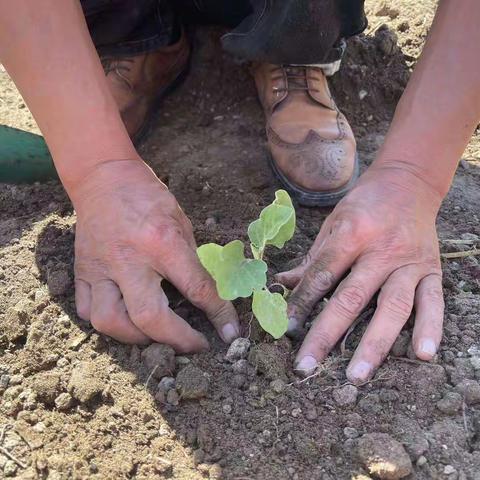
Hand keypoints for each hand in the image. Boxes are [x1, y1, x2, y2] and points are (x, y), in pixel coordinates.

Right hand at [70, 159, 239, 351]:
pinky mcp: (81, 271)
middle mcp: (129, 259)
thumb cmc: (148, 197)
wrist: (103, 178)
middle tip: (194, 346)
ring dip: (137, 338)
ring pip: (110, 322)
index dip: (218, 315)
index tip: (229, 333)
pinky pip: (87, 311)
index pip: (196, 288)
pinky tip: (124, 320)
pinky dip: (107, 324)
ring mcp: (100, 267)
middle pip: (149, 317)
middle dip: (177, 341)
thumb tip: (204, 295)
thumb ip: (189, 261)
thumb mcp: (181, 222)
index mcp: (162, 242)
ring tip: (156, 336)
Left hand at [277, 165, 444, 382]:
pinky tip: (421, 355)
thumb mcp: (333, 223)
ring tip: (355, 376)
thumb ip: (313, 257)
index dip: (301, 303)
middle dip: (326, 334)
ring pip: (392, 308)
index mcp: (352, 233)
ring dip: (374, 344)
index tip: (285, 329)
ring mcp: (410, 262)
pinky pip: (433, 302)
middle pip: (351, 298)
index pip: (322, 274)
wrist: (408, 183)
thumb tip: (283, 283)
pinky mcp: (433, 270)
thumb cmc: (364, 204)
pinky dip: (430, 329)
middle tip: (307, 366)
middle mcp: (382, 249)